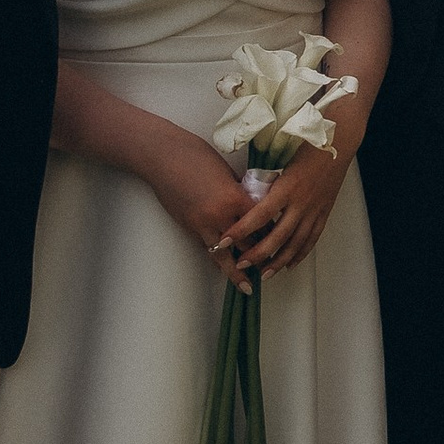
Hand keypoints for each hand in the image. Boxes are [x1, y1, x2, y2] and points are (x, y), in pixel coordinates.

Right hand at [137, 121, 268, 278]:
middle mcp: (221, 216)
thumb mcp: (225, 172)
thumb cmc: (195, 155)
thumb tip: (248, 203)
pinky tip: (222, 269)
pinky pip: (206, 248)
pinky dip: (216, 259)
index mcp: (235, 197)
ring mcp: (203, 224)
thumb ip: (238, 191)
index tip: (281, 238)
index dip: (272, 232)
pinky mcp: (189, 226)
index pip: (261, 221)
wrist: (162, 156)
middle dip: (260, 255)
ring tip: (248, 287)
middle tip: (272, 268)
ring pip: (225, 255)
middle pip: (247, 242)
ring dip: (237, 272)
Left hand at [217, 144, 345, 279]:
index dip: (241, 230)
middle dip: (257, 254)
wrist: (339, 141)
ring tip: (264, 274)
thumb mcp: (281, 160)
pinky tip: (290, 264)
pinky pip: (312, 239)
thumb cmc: (306, 145)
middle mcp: (301, 203)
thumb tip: (246, 197)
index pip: (259, 215)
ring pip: (295, 243)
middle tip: (241, 263)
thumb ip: (267, 182)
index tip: (224, 240)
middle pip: (277, 237)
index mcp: (287, 187)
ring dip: (278, 261)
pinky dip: (301, 254)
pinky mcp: (325, 212)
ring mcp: (315, 210)